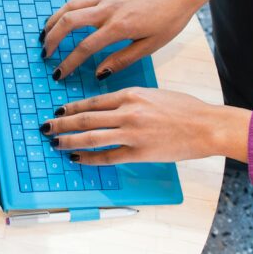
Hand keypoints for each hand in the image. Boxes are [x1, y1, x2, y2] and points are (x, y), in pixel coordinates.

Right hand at [39, 0, 252, 79]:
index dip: (69, 63)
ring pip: (69, 7)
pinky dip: (65, 10)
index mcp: (119, 27)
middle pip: (68, 23)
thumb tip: (99, 73)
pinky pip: (79, 0)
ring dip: (53, 21)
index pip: (85, 47)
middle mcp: (108, 10)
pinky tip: (61, 19)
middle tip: (45, 55)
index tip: (59, 74)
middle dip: (52, 40)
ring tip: (44, 36)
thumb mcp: (150, 46)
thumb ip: (122, 59)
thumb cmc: (169, 19)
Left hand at [39, 87, 250, 164]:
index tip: (58, 111)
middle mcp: (127, 112)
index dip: (72, 107)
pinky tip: (77, 159)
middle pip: (85, 118)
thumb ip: (131, 99)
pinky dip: (89, 158)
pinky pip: (106, 156)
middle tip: (45, 127)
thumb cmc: (186, 109)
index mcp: (131, 94)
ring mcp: (131, 133)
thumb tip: (111, 106)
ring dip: (68, 140)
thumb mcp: (154, 94)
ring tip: (54, 143)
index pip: (92, 101)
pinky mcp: (138, 153)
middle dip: (61, 123)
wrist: (206, 126)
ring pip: (90, 137)